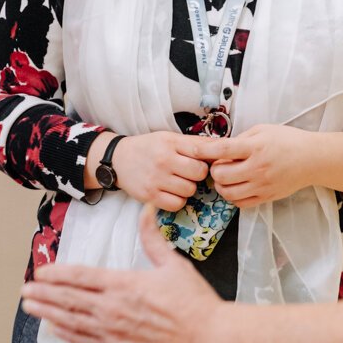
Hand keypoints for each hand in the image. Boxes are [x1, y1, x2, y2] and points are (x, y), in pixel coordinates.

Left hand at [21, 208, 224, 342]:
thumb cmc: (195, 304)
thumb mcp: (174, 265)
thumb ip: (152, 239)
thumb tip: (146, 210)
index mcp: (124, 284)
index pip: (81, 277)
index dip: (57, 274)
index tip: (41, 271)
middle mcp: (112, 309)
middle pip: (68, 299)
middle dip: (44, 293)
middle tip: (25, 289)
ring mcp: (113, 333)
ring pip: (71, 321)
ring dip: (48, 312)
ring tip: (30, 306)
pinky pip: (84, 342)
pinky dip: (66, 335)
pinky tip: (54, 329)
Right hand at [95, 131, 215, 210]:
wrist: (119, 159)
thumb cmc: (149, 148)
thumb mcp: (170, 138)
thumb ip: (195, 143)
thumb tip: (224, 145)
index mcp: (171, 142)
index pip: (202, 150)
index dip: (211, 158)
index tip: (210, 162)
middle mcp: (164, 160)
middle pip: (199, 173)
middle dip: (198, 175)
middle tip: (189, 173)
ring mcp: (156, 179)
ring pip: (190, 190)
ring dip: (188, 189)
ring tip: (178, 182)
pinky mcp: (150, 196)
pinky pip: (177, 204)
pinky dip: (177, 200)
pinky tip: (171, 192)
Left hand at [204, 124, 325, 206]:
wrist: (312, 159)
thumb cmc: (287, 141)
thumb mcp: (263, 130)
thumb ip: (241, 138)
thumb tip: (219, 146)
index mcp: (256, 147)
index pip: (223, 150)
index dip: (204, 151)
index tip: (193, 150)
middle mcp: (257, 168)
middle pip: (221, 176)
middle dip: (214, 171)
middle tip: (219, 165)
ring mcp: (262, 185)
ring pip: (228, 193)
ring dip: (221, 186)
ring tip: (226, 178)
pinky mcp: (267, 197)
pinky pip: (241, 203)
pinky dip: (233, 197)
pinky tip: (237, 187)